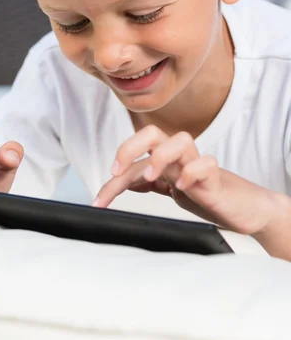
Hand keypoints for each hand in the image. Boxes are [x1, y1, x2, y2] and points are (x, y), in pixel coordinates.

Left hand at [93, 125, 278, 235]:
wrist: (242, 207)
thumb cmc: (205, 192)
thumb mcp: (169, 189)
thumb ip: (148, 182)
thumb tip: (123, 180)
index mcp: (164, 159)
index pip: (132, 160)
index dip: (112, 181)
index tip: (98, 201)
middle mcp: (178, 157)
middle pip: (151, 133)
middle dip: (129, 148)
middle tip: (116, 171)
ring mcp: (197, 164)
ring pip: (180, 139)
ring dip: (161, 156)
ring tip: (152, 178)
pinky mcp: (216, 177)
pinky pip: (207, 163)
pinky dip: (192, 172)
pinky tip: (183, 187)